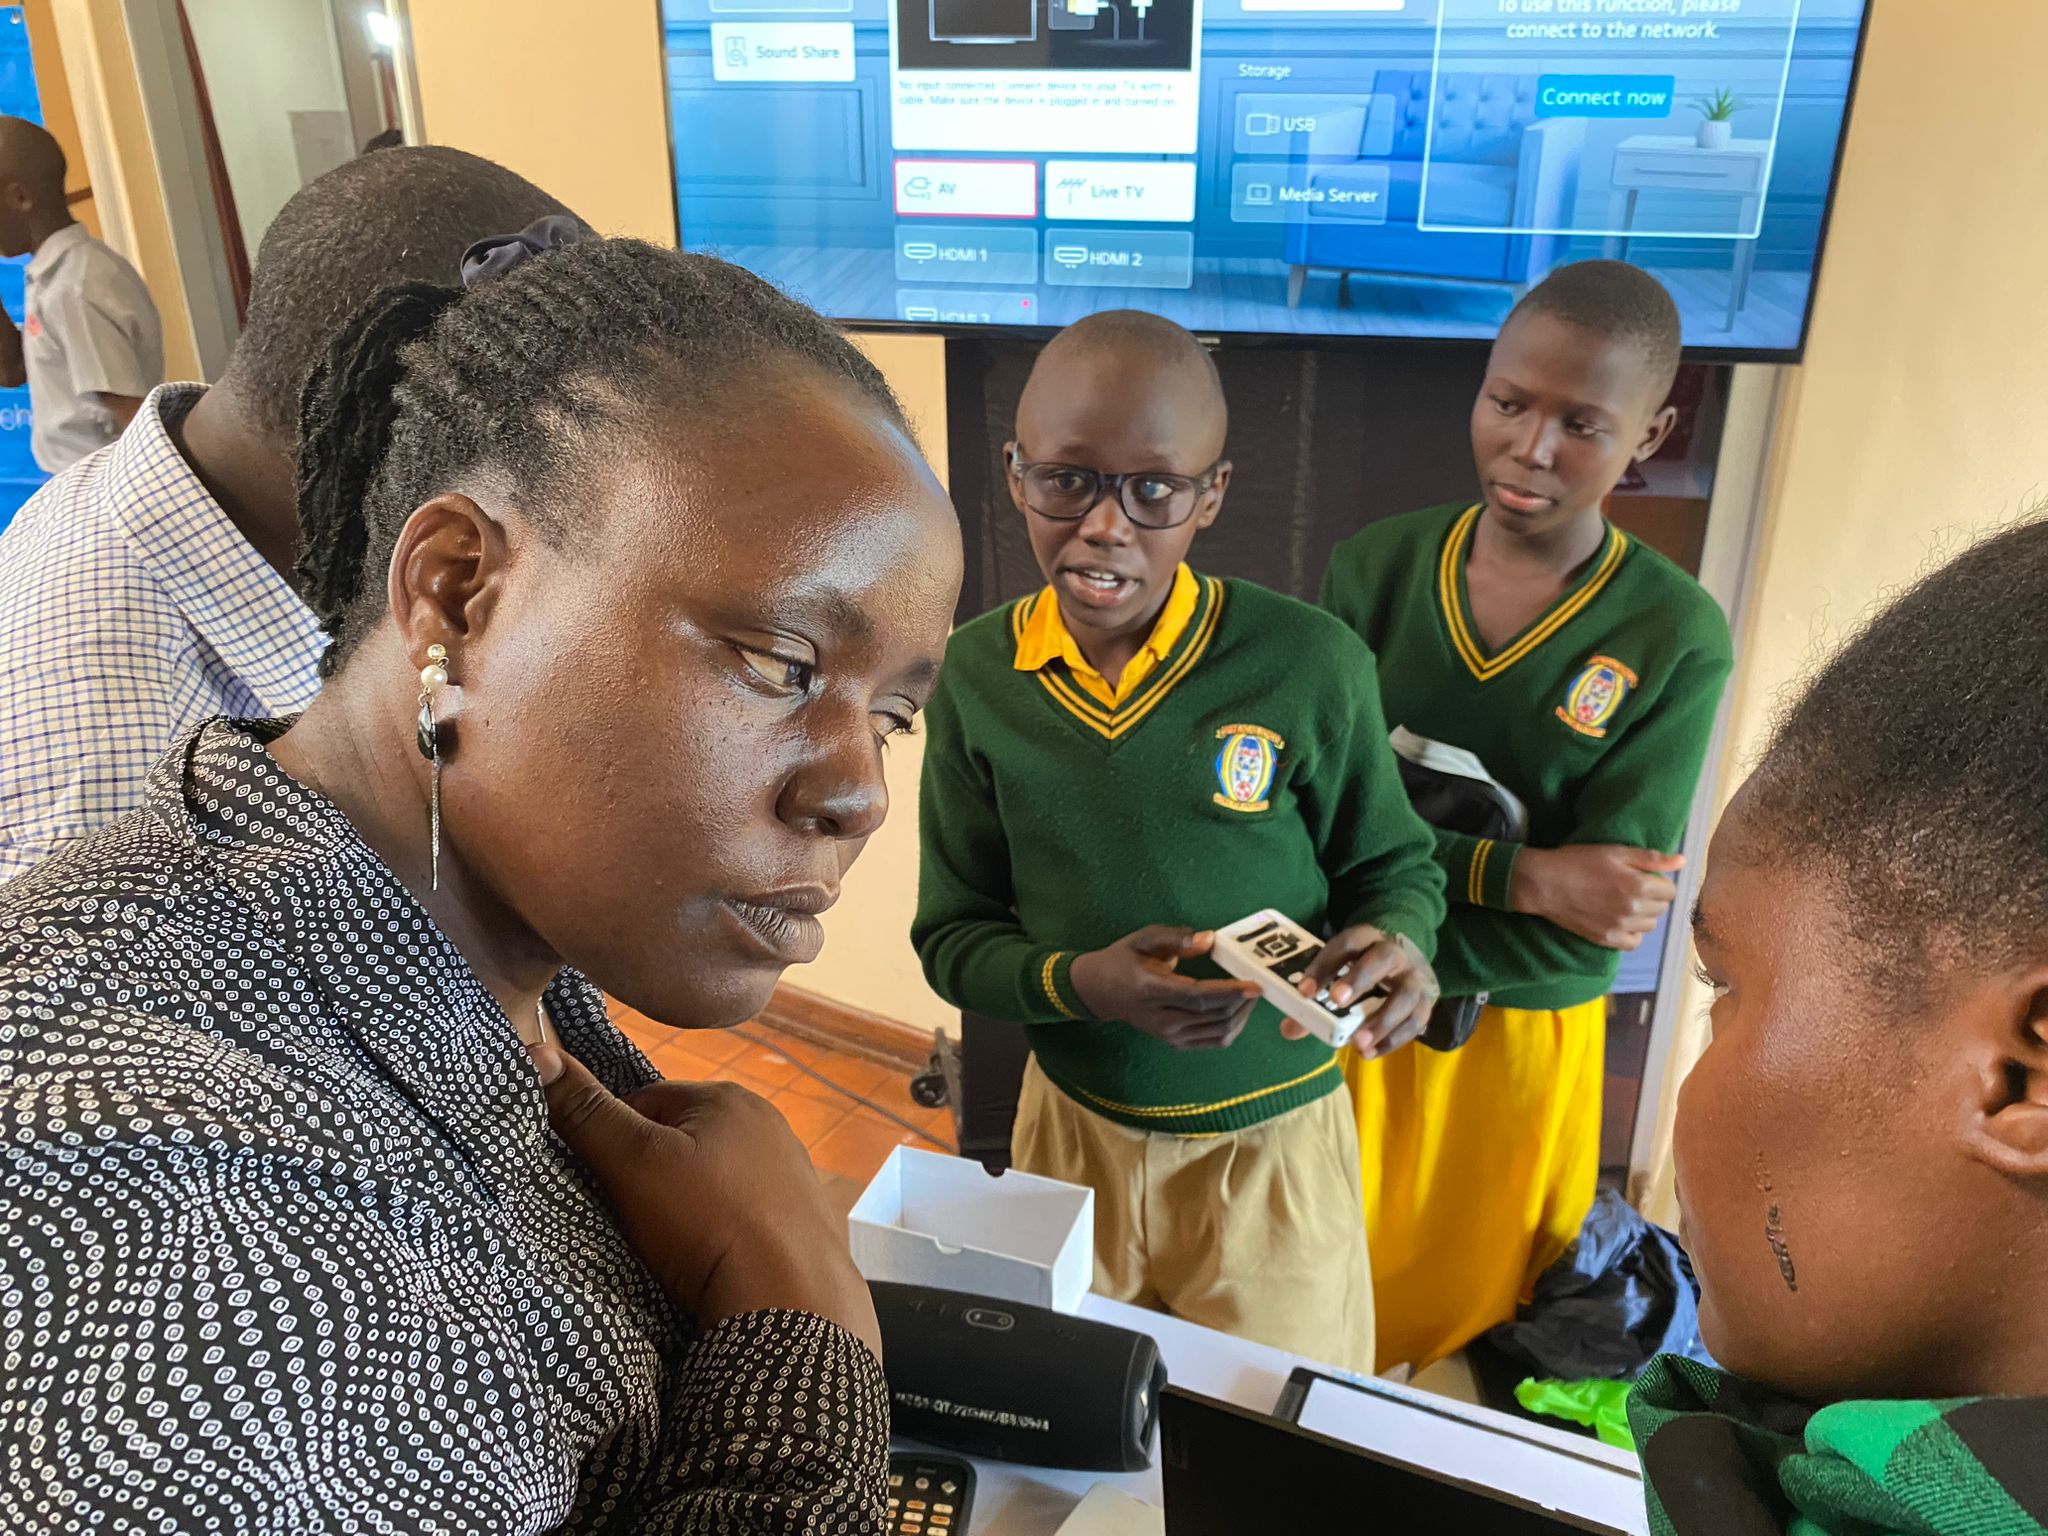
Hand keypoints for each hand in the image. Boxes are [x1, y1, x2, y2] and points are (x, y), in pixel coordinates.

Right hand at [530, 1042, 881, 1359]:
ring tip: (670, 1247)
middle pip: (682, 1141)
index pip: (646, 1101)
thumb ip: (586, 1113)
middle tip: (632, 1219)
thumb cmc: (706, 1222)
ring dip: (689, 1205)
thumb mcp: (633, 1163)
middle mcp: (769, 1125)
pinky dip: (724, 1231)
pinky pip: (746, 1215)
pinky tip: (711, 1261)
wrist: (790, 1301)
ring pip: (715, 1180)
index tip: (601, 1183)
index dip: (613, 1140)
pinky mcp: (804, 1220)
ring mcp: (793, 1174)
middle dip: (653, 1174)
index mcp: (729, 1098)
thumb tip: (537, 1052)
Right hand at [1069, 926, 1261, 1050]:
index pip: (1198, 996)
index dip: (1229, 992)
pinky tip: (1237, 1010)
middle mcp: (1161, 1019)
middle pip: (1213, 1016)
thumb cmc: (1123, 960)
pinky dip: (1232, 1027)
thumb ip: (1175, 937)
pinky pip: (1214, 1041)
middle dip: (1242, 1001)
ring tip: (1249, 995)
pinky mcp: (1176, 1043)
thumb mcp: (1143, 939)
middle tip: (1258, 983)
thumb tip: (1209, 939)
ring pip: (1219, 1032)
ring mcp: (1169, 1035)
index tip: (1254, 985)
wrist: (1100, 991)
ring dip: (1241, 1015)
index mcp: (1151, 990)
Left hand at [1280, 925, 1438, 1059]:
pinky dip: (1394, 1039)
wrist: (1401, 968)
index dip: (1326, 964)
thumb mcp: (1338, 974)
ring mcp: (1413, 978)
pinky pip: (1416, 1020)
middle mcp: (1394, 953)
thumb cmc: (1361, 972)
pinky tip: (1370, 1052)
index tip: (1305, 991)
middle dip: (1359, 979)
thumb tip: (1289, 1028)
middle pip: (1383, 958)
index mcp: (1367, 939)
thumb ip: (1314, 1000)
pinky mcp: (1425, 1002)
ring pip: (1407, 993)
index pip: (1347, 943)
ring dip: (1383, 1019)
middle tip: (1336, 1001)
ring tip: (1358, 1042)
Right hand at [1510, 844, 1684, 949]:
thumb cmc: (1578, 861)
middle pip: (1661, 909)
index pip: (1670, 890)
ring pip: (1649, 925)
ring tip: (1623, 903)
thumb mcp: (1615, 851)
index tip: (1643, 876)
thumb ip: (1651, 858)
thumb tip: (1682, 862)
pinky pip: (1633, 942)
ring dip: (1643, 915)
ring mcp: (1620, 927)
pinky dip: (1632, 933)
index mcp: (1638, 886)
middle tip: (1631, 887)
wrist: (1544, 883)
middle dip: (1652, 897)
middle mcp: (1633, 909)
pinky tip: (1619, 920)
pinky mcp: (1606, 939)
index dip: (1658, 881)